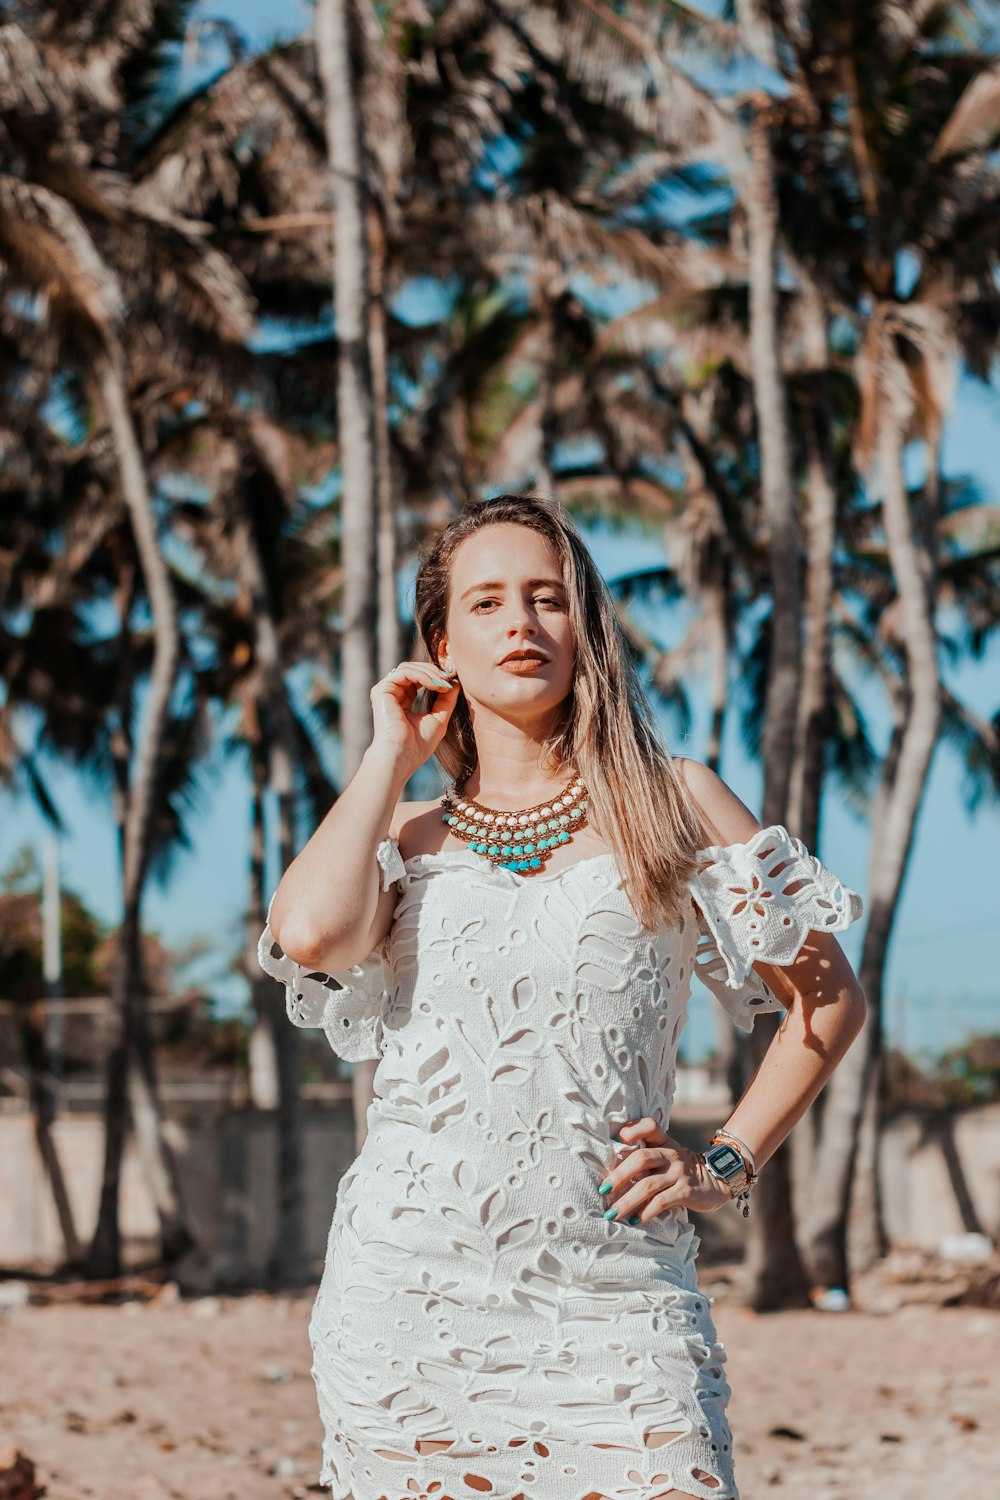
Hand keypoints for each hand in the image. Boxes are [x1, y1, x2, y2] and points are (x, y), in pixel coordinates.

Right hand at [369, 660, 459, 774]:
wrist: (402, 756)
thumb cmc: (418, 745)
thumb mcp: (439, 718)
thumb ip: (447, 700)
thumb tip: (455, 682)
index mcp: (403, 701)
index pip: (418, 679)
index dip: (436, 677)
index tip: (452, 683)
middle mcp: (393, 695)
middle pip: (413, 669)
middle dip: (434, 671)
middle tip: (448, 680)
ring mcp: (386, 692)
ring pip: (408, 667)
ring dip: (430, 672)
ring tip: (443, 684)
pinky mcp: (381, 690)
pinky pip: (404, 672)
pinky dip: (422, 675)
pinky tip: (434, 685)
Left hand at [598, 1116, 733, 1222]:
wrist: (714, 1182)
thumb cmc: (679, 1170)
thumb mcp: (665, 1155)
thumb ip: (645, 1157)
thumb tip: (610, 1172)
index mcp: (664, 1141)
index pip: (649, 1126)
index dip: (630, 1130)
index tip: (611, 1141)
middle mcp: (672, 1153)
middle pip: (641, 1159)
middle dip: (619, 1175)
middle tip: (603, 1189)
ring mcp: (679, 1172)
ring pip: (648, 1185)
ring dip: (627, 1200)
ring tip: (612, 1212)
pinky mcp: (686, 1191)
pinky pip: (661, 1201)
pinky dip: (645, 1212)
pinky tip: (634, 1219)